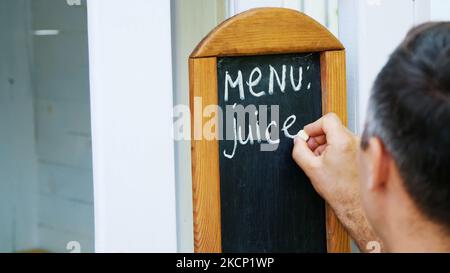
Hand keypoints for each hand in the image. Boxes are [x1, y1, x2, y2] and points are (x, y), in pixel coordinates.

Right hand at [292, 113, 381, 251]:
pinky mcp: (362, 153)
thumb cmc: (338, 190)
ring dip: (326, 144)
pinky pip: (345, 143)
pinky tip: (329, 163)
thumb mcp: (311, 168)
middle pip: (332, 127)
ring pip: (338, 135)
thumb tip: (297, 141)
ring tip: (320, 159)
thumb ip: (299, 150)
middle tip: (310, 150)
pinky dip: (335, 149)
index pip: (327, 119)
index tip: (307, 135)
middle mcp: (355, 140)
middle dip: (318, 137)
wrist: (354, 204)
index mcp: (343, 141)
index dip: (313, 126)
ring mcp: (360, 146)